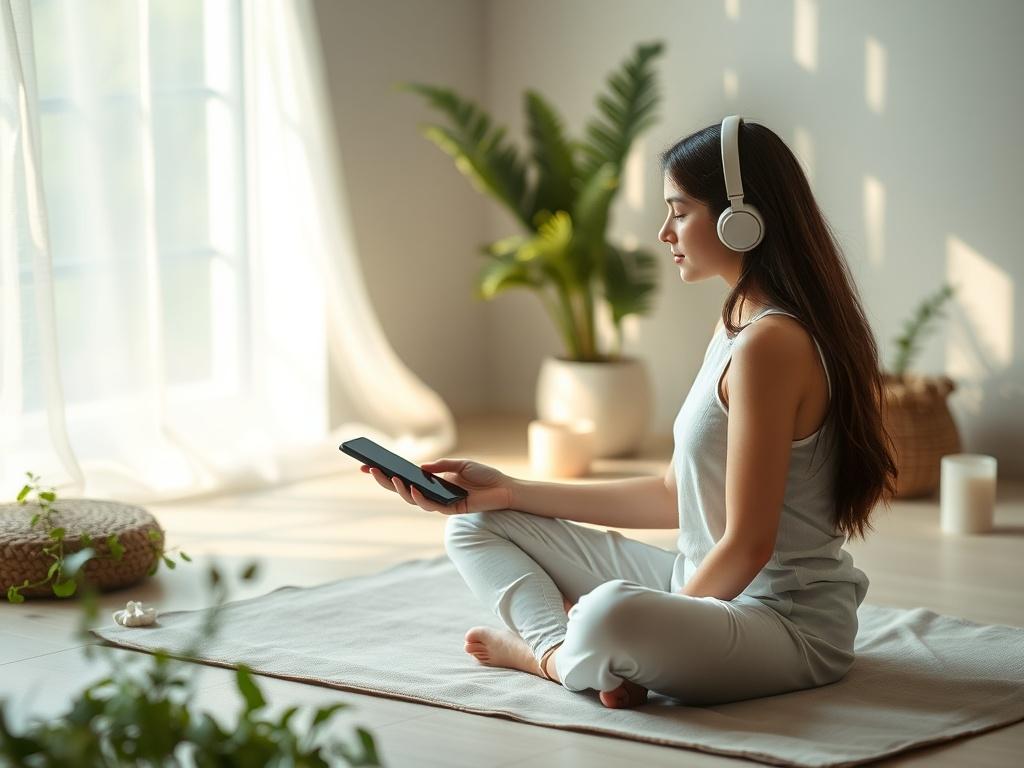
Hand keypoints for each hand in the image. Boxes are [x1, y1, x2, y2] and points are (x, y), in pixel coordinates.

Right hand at [360, 458, 514, 515]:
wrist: (505, 489)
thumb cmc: (485, 476)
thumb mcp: (461, 464)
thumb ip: (440, 465)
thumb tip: (419, 467)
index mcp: (432, 481)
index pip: (404, 477)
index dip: (386, 472)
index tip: (365, 464)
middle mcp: (433, 492)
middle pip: (402, 489)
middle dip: (384, 480)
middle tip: (369, 469)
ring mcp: (440, 502)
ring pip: (412, 499)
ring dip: (400, 489)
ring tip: (391, 476)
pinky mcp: (450, 509)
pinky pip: (431, 506)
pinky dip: (420, 497)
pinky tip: (414, 487)